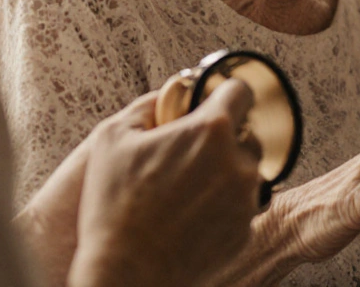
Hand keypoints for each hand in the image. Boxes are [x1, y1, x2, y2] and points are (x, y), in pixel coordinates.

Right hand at [20, 81, 262, 286]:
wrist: (125, 274)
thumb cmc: (114, 205)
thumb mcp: (113, 138)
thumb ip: (147, 106)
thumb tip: (169, 95)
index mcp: (211, 131)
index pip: (241, 91)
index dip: (225, 92)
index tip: (214, 100)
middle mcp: (238, 163)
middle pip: (245, 135)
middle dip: (222, 139)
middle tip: (188, 154)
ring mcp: (245, 200)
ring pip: (245, 172)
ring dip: (224, 173)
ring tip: (184, 190)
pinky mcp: (244, 231)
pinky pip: (240, 206)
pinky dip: (221, 205)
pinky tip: (189, 215)